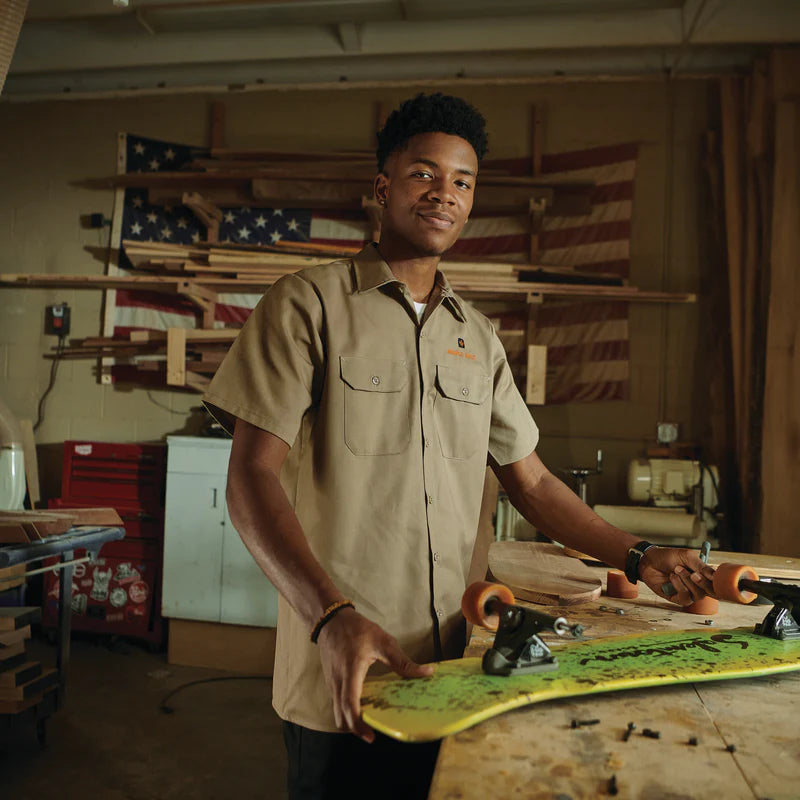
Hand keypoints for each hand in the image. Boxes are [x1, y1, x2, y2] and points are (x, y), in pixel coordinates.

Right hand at [317, 608, 434, 741]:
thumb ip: (403, 661)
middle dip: (355, 729)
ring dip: (350, 720)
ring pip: (337, 712)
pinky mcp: (330, 682)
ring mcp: (331, 683)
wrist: (331, 620)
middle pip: (341, 716)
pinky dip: (347, 710)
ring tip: (370, 720)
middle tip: (373, 732)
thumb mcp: (383, 642)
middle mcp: (338, 681)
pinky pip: (337, 704)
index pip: (350, 705)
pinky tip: (362, 705)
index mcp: (351, 672)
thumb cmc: (357, 629)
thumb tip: (427, 672)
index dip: (359, 725)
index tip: (371, 736)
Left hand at [638, 547, 715, 604]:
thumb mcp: (687, 556)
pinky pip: (685, 597)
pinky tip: (672, 577)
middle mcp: (698, 586)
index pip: (717, 583)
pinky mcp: (678, 599)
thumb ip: (701, 566)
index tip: (713, 576)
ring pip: (698, 595)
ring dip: (687, 581)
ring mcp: (689, 593)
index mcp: (703, 575)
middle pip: (711, 591)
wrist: (650, 560)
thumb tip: (715, 576)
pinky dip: (679, 586)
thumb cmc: (668, 557)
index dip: (718, 582)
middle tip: (693, 573)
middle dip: (702, 582)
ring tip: (677, 569)